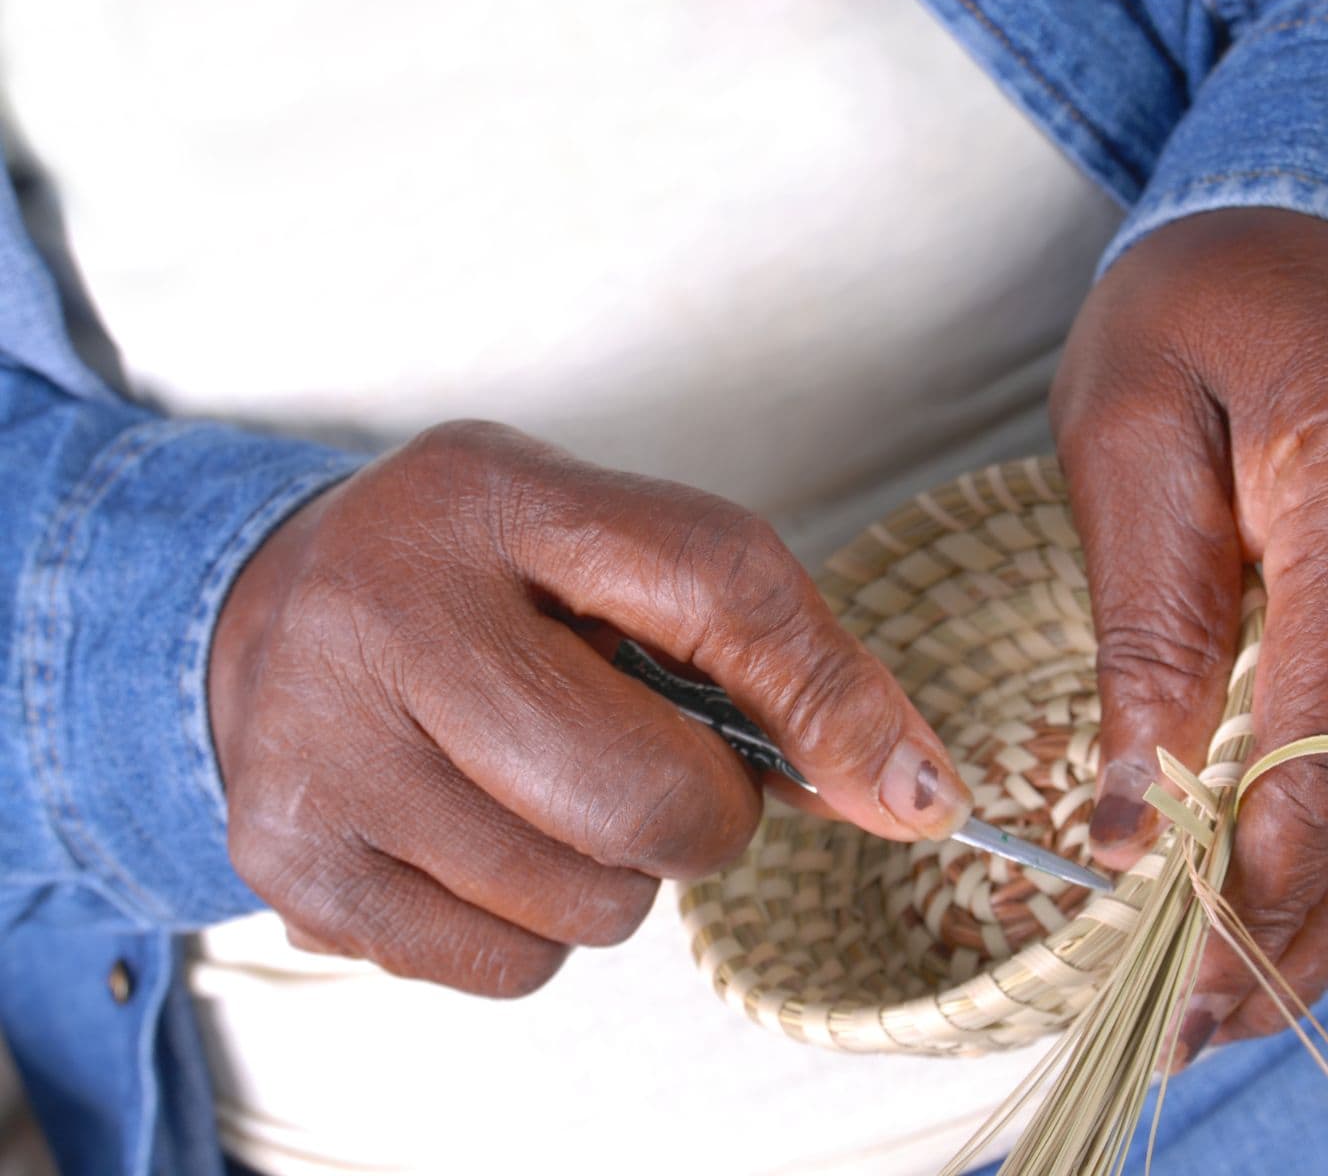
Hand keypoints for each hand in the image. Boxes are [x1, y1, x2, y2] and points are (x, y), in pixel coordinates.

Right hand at [208, 421, 968, 995]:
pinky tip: (480, 843)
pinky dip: (536, 930)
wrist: (273, 619)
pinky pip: (510, 969)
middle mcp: (388, 612)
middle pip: (649, 797)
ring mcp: (323, 747)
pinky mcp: (296, 865)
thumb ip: (768, 651)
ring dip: (613, 876)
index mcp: (495, 497)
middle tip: (653, 769)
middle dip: (700, 816)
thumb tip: (915, 797)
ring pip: (589, 905)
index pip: (717, 587)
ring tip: (540, 791)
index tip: (909, 790)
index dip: (833, 701)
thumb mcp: (611, 555)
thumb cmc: (483, 585)